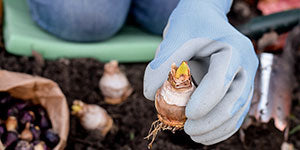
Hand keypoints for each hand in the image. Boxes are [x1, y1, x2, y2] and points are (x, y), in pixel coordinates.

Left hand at [143, 0, 258, 144]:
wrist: (205, 19)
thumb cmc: (191, 24)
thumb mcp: (176, 36)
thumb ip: (163, 62)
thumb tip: (150, 93)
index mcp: (234, 49)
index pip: (222, 79)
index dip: (206, 100)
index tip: (187, 114)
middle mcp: (245, 65)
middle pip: (235, 99)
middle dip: (211, 120)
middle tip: (188, 130)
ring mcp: (245, 79)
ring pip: (237, 111)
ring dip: (216, 129)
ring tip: (194, 136)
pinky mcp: (238, 90)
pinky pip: (234, 114)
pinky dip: (220, 128)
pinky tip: (203, 136)